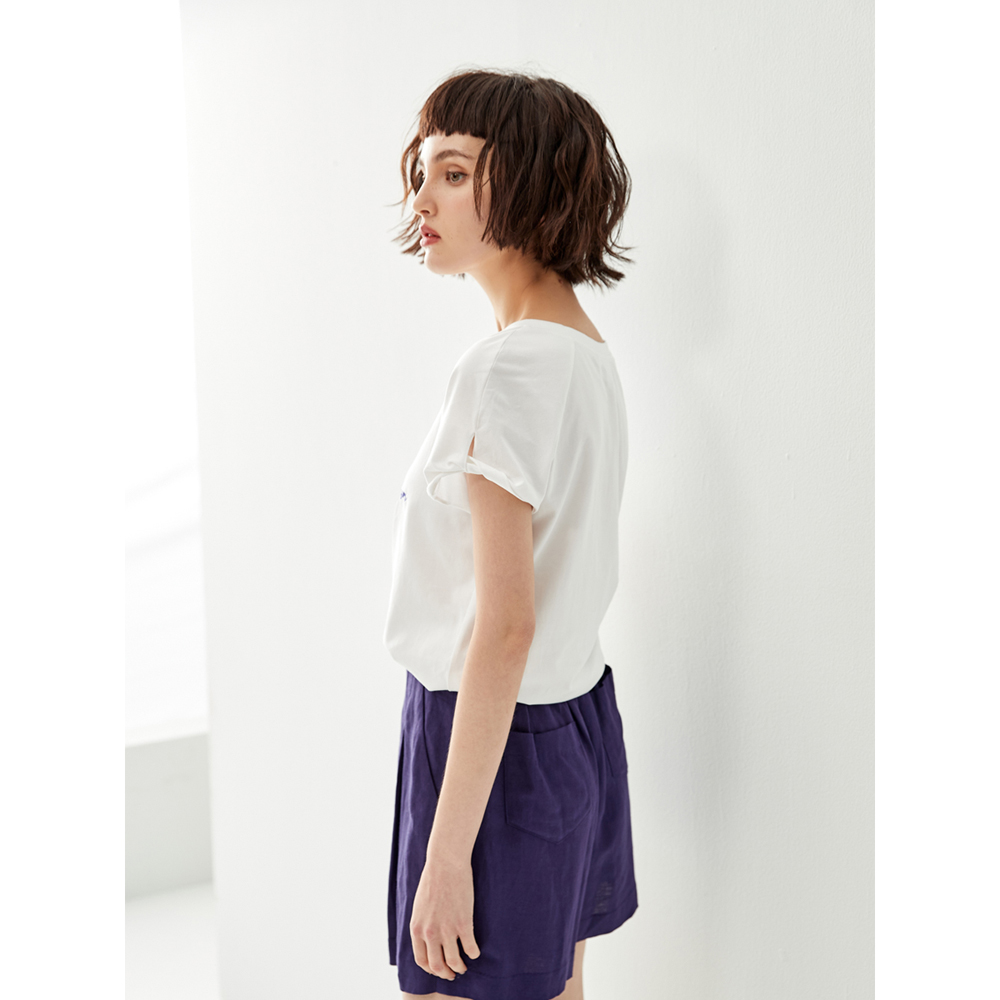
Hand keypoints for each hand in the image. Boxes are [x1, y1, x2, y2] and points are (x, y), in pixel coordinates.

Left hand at [409, 853, 481, 979]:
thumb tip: (428, 938)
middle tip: (453, 973)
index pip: (422, 960)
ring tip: (464, 965)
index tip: (439, 968)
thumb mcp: (419, 905)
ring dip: (460, 967)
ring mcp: (447, 929)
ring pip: (454, 961)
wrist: (445, 862)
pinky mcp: (463, 923)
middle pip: (437, 966)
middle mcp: (430, 933)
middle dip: (446, 973)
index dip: (431, 969)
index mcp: (417, 928)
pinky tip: (475, 951)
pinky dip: (474, 953)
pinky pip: (471, 948)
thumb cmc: (433, 879)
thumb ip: (422, 924)